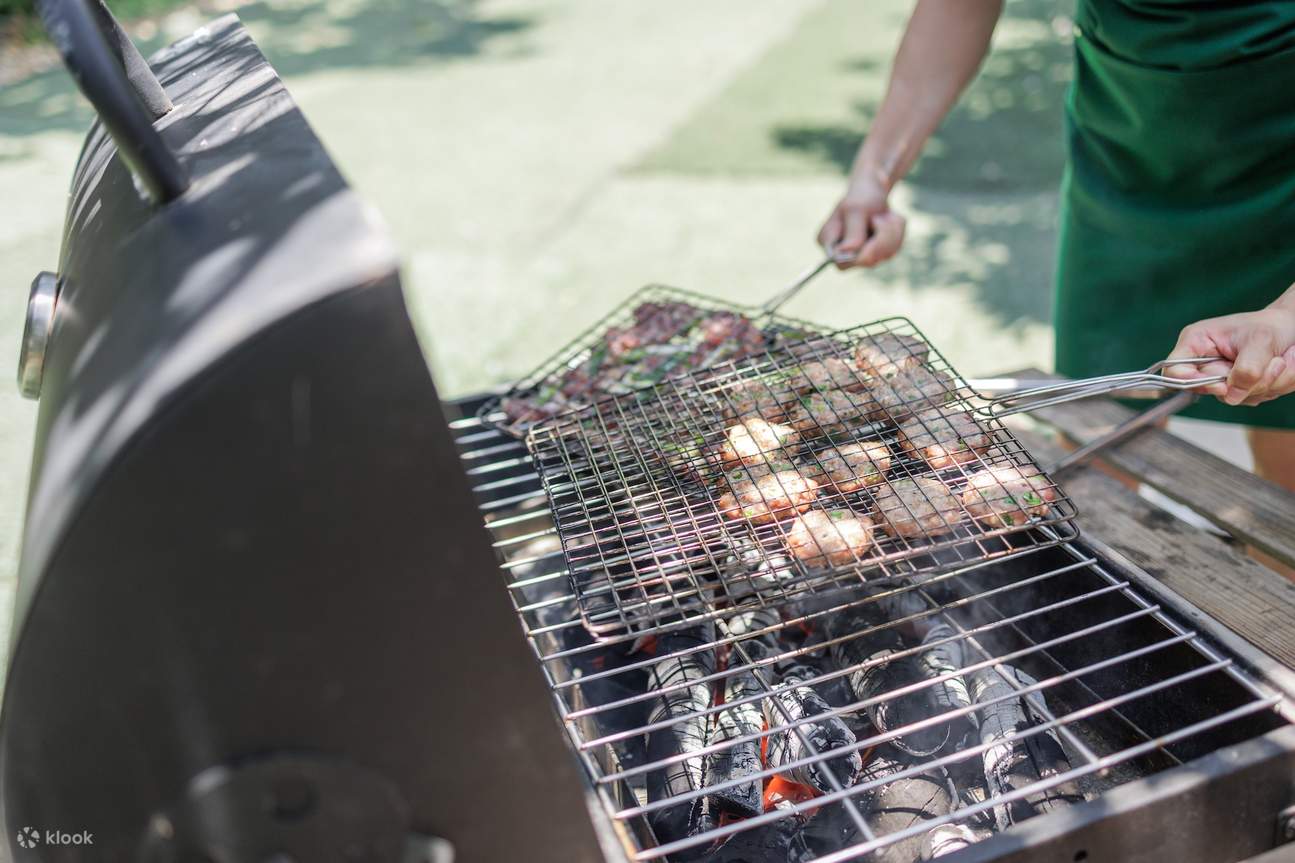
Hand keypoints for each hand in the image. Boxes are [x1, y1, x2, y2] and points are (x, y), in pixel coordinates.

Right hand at [816, 170, 905, 268]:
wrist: (874, 187)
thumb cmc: (861, 195)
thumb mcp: (856, 210)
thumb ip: (852, 233)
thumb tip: (845, 253)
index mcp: (828, 242)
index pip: (841, 263)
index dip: (860, 254)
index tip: (871, 233)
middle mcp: (843, 252)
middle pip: (867, 261)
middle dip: (881, 238)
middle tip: (880, 217)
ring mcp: (862, 253)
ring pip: (885, 255)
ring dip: (892, 232)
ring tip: (884, 215)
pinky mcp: (878, 252)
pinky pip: (895, 249)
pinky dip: (897, 232)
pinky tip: (889, 219)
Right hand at [1165, 297, 1294, 405]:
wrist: (1292, 329)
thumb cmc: (1272, 325)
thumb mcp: (1259, 341)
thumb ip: (1245, 369)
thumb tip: (1231, 394)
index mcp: (1196, 343)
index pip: (1173, 371)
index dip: (1191, 382)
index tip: (1220, 385)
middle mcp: (1204, 362)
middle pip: (1207, 389)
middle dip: (1243, 381)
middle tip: (1272, 363)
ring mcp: (1221, 377)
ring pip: (1233, 397)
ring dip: (1263, 384)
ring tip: (1278, 361)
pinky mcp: (1237, 387)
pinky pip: (1249, 398)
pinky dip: (1270, 387)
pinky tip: (1276, 369)